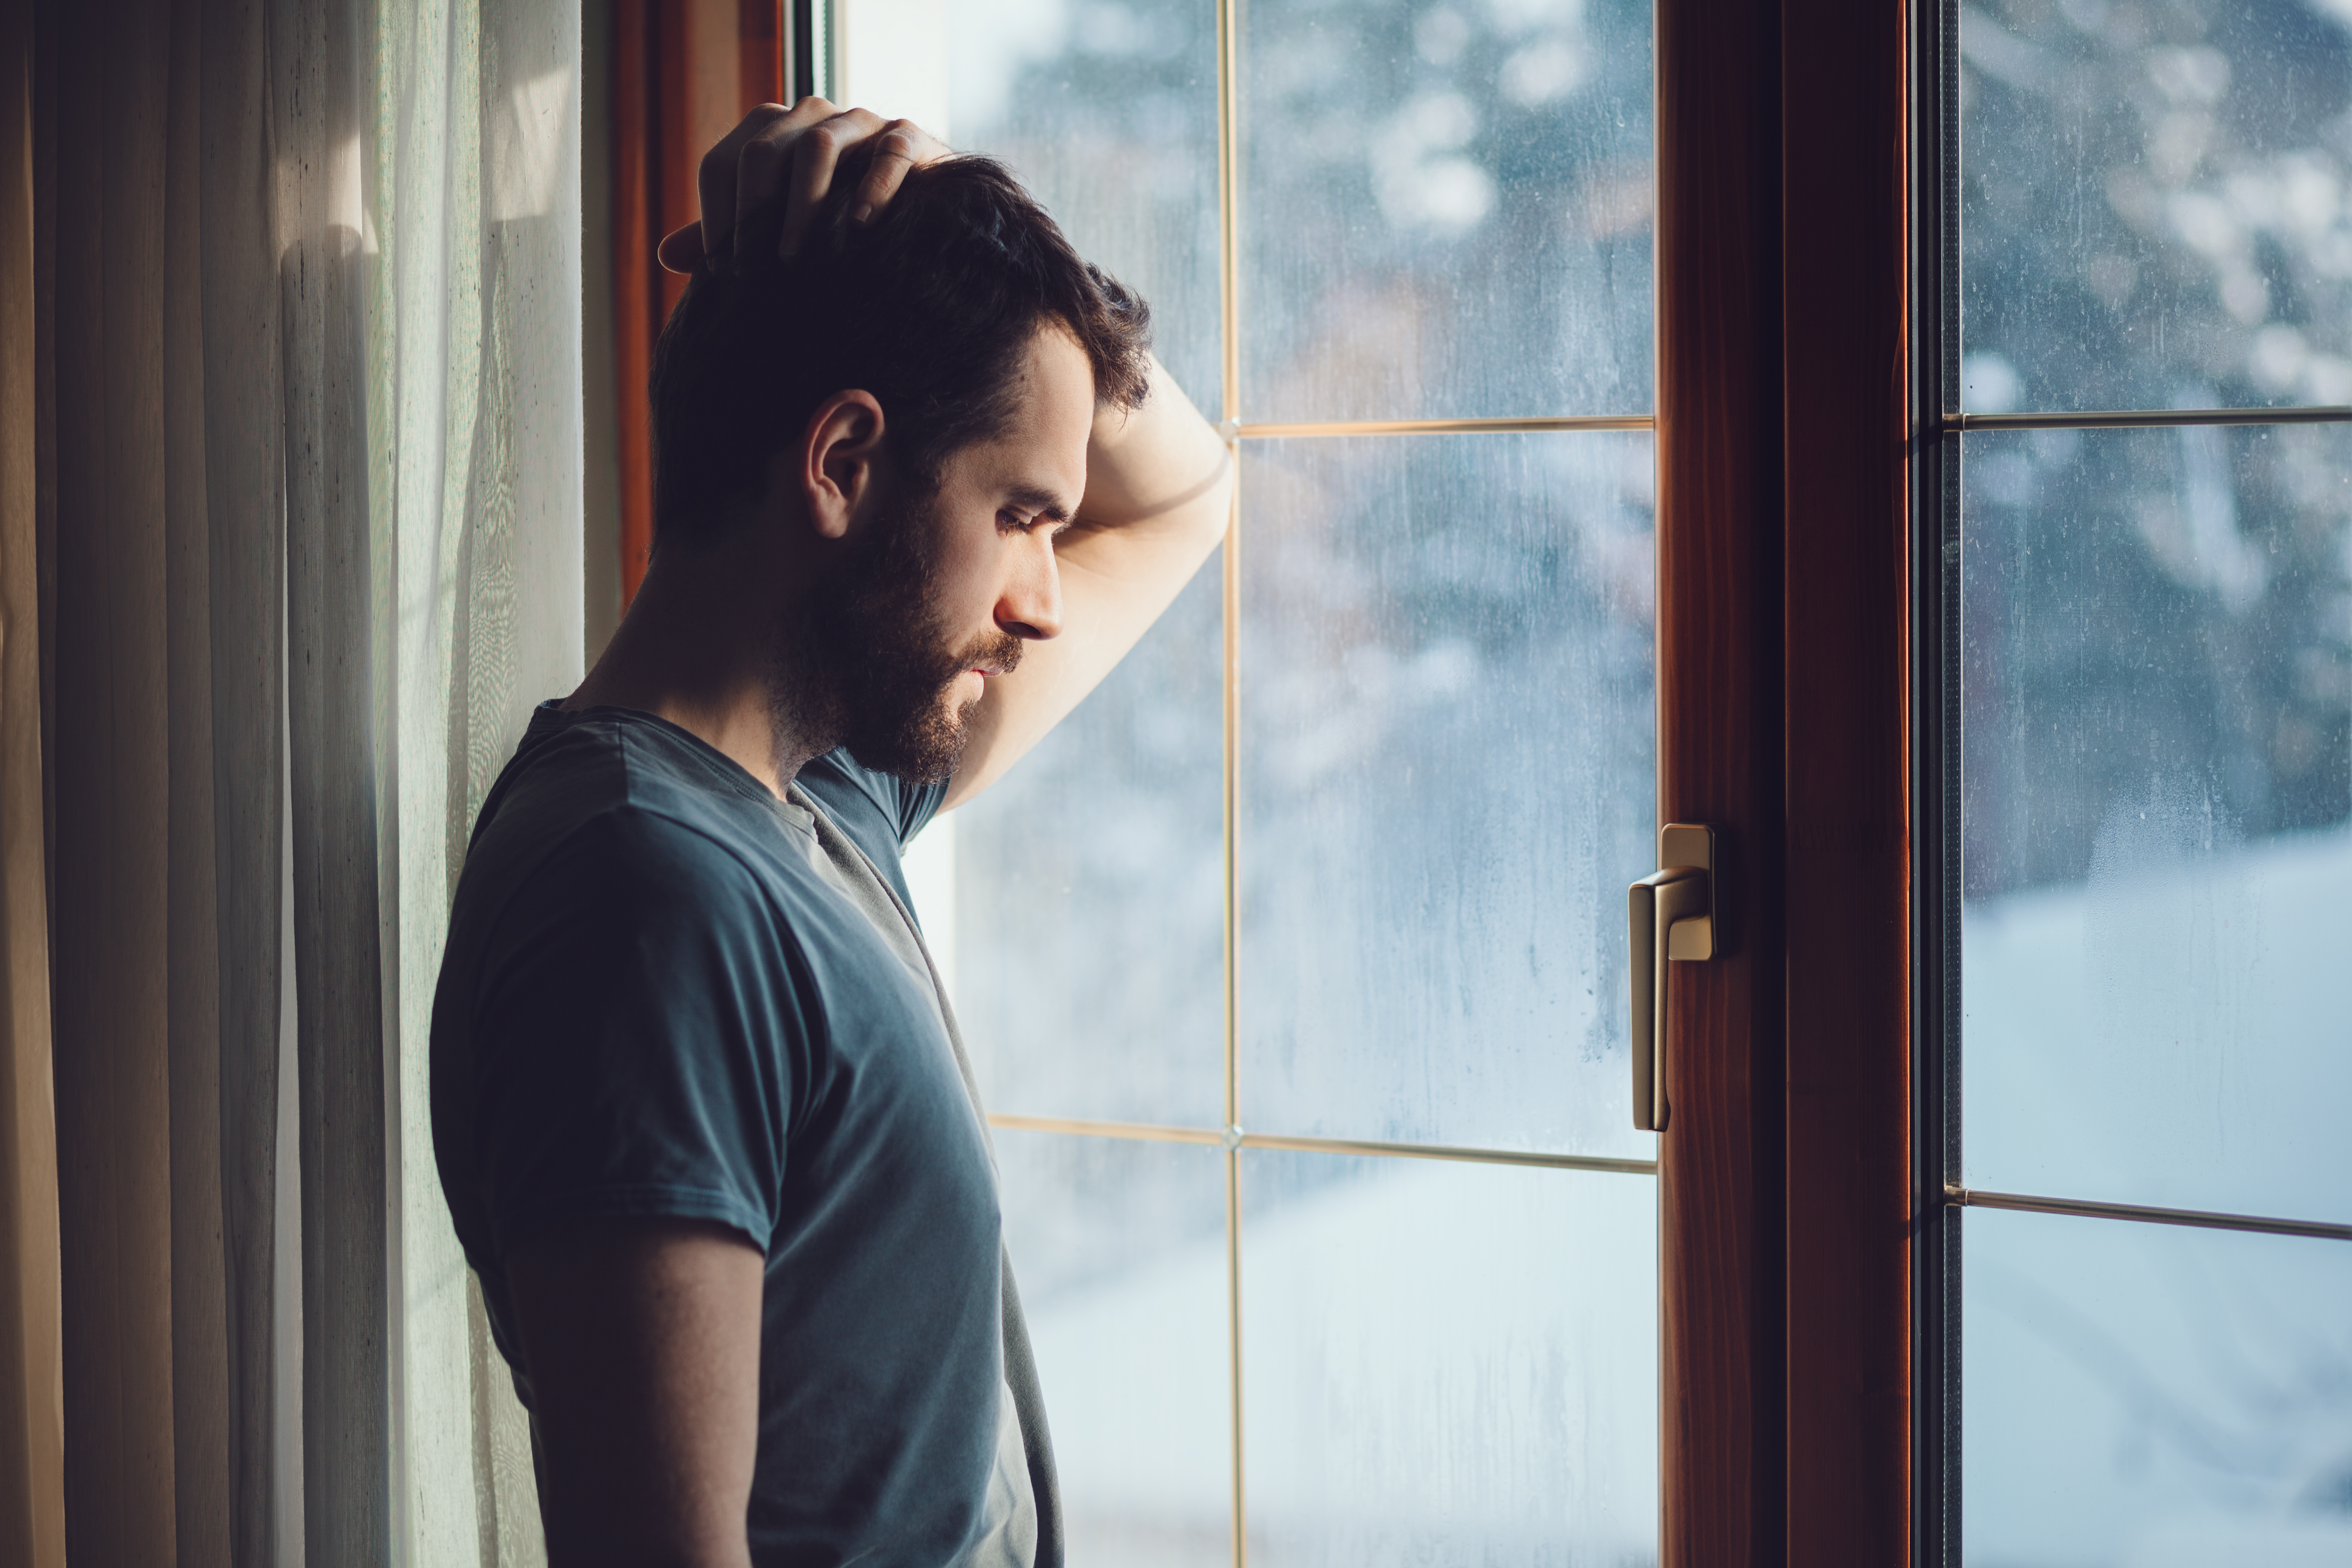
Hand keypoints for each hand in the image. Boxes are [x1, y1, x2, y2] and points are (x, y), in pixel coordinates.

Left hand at [656, 99, 952, 275]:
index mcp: (771, 132)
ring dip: (802, 205)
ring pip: (819, 146)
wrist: (916, 201)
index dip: (715, 217)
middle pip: (764, 151)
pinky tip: (860, 227)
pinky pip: (888, 150)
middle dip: (753, 214)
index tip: (723, 271)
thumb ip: (729, 232)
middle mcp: (811, 117)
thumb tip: (665, 256)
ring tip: (794, 256)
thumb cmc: (835, 214)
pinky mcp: (908, 136)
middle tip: (755, 270)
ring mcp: (861, 121)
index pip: (724, 163)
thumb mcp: (776, 223)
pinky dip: (873, 187)